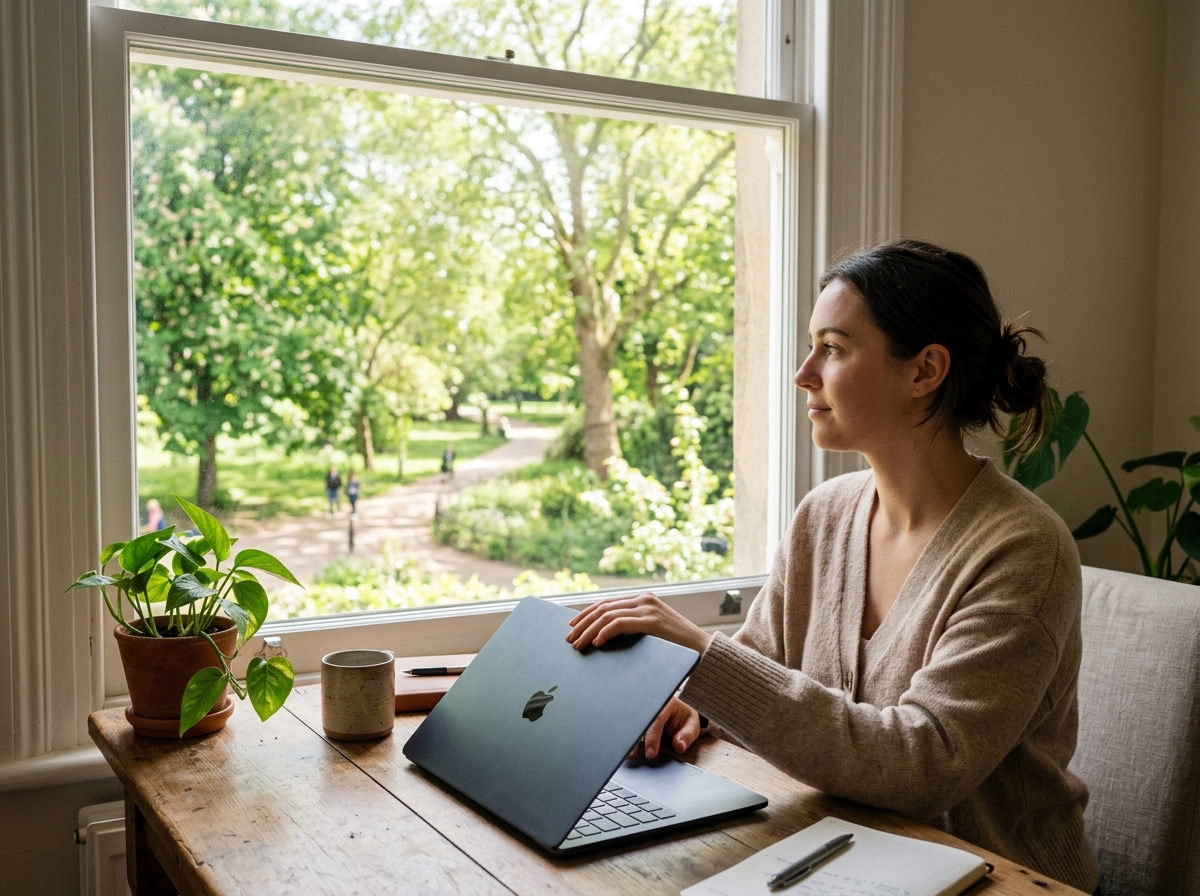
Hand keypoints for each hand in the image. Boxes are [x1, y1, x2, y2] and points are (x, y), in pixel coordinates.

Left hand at [566, 592, 712, 654]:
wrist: (704, 651)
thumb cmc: (677, 646)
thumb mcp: (651, 632)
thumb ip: (632, 628)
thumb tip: (603, 636)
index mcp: (643, 599)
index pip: (607, 603)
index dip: (586, 614)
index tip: (571, 626)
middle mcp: (644, 599)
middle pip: (603, 608)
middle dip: (582, 624)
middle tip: (568, 639)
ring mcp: (648, 608)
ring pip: (607, 615)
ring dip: (588, 631)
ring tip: (577, 645)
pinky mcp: (652, 620)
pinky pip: (619, 624)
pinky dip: (604, 633)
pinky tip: (596, 643)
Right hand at [634, 696, 701, 759]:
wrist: (678, 712)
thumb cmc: (684, 718)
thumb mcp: (692, 726)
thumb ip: (687, 735)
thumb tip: (679, 746)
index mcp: (667, 703)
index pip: (658, 718)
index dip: (653, 736)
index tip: (651, 752)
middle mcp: (653, 704)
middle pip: (642, 719)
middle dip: (637, 737)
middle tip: (635, 754)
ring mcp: (645, 710)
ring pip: (634, 722)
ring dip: (630, 738)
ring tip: (629, 753)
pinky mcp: (639, 718)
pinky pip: (632, 726)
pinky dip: (630, 737)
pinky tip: (627, 748)